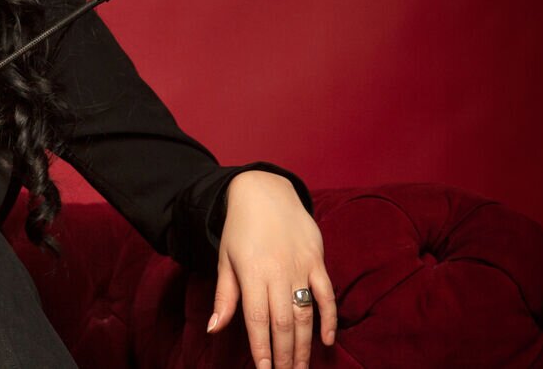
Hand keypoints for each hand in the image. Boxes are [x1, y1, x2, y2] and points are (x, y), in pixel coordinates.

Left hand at [207, 171, 335, 368]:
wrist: (264, 191)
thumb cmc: (239, 229)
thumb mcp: (225, 260)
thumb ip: (224, 297)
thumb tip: (214, 329)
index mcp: (252, 273)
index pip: (257, 320)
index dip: (261, 349)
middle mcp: (278, 272)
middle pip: (283, 323)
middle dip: (284, 355)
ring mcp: (301, 266)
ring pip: (305, 314)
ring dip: (304, 345)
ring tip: (301, 368)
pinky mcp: (317, 260)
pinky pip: (327, 294)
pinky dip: (329, 318)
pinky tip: (327, 340)